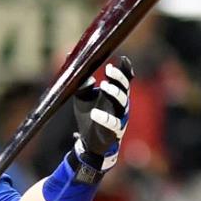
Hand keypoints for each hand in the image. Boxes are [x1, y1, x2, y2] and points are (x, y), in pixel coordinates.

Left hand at [71, 56, 132, 175]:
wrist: (87, 141)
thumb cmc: (87, 115)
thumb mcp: (82, 97)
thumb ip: (81, 83)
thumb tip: (75, 64)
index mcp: (114, 94)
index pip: (124, 80)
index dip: (125, 70)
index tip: (123, 59)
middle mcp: (120, 104)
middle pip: (124, 88)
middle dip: (118, 78)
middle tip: (108, 70)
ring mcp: (119, 117)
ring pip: (122, 103)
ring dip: (114, 93)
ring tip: (103, 85)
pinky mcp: (114, 131)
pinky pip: (113, 124)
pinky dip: (105, 118)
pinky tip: (95, 113)